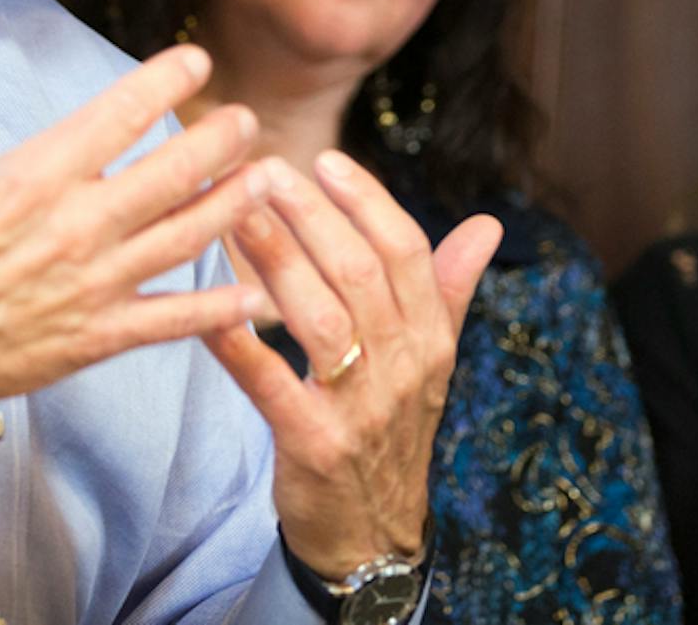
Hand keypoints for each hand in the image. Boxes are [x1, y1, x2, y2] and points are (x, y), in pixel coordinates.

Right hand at [0, 15, 270, 417]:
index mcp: (36, 175)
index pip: (119, 114)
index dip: (166, 80)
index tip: (196, 61)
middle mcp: (74, 225)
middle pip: (170, 172)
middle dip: (219, 140)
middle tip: (246, 119)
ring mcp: (92, 284)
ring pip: (184, 237)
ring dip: (233, 205)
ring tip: (266, 179)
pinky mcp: (97, 336)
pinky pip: (170, 321)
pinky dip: (216, 309)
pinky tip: (252, 293)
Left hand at [204, 150, 502, 578]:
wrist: (373, 536)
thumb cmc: (392, 430)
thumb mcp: (432, 361)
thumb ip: (451, 287)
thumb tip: (489, 223)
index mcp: (431, 337)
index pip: (407, 252)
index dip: (368, 202)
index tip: (327, 161)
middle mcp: (402, 367)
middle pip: (361, 274)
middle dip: (312, 216)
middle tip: (265, 170)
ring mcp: (360, 409)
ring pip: (320, 319)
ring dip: (275, 261)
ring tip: (234, 214)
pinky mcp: (313, 446)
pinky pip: (273, 386)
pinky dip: (239, 346)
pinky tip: (208, 310)